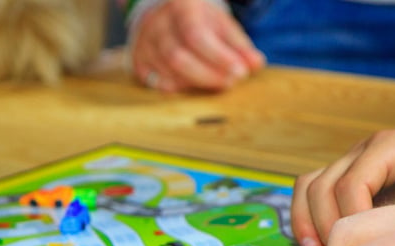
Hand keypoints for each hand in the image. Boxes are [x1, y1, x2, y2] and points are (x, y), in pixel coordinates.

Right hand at [130, 0, 264, 91]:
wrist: (163, 14)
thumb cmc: (199, 21)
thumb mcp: (221, 25)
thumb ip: (239, 45)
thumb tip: (256, 64)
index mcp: (180, 7)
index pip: (196, 35)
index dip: (219, 58)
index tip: (241, 72)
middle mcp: (156, 24)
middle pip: (178, 58)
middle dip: (209, 75)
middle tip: (231, 82)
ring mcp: (143, 44)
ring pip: (167, 73)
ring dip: (196, 84)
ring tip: (218, 83)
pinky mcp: (138, 61)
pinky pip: (156, 83)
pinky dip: (179, 88)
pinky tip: (194, 85)